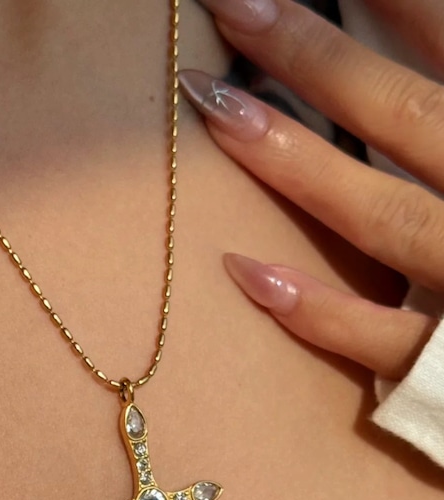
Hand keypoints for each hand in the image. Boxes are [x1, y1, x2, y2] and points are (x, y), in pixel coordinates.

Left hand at [179, 0, 443, 380]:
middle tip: (234, 5)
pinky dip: (315, 309)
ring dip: (297, 161)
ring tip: (215, 108)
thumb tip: (412, 79)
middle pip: (403, 115)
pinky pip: (380, 338)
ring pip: (383, 216)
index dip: (398, 6)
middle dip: (315, 56)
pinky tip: (244, 270)